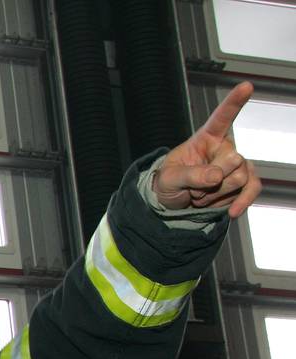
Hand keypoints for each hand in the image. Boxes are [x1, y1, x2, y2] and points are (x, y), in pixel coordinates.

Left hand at [153, 82, 261, 217]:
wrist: (174, 204)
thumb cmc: (168, 183)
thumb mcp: (169, 179)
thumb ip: (190, 175)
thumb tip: (217, 175)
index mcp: (205, 138)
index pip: (221, 117)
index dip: (234, 102)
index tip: (246, 85)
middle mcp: (225, 148)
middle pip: (233, 161)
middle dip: (211, 180)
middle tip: (192, 187)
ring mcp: (237, 165)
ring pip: (240, 178)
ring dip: (216, 194)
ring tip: (199, 194)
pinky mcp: (243, 183)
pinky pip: (252, 189)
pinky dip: (242, 202)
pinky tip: (232, 212)